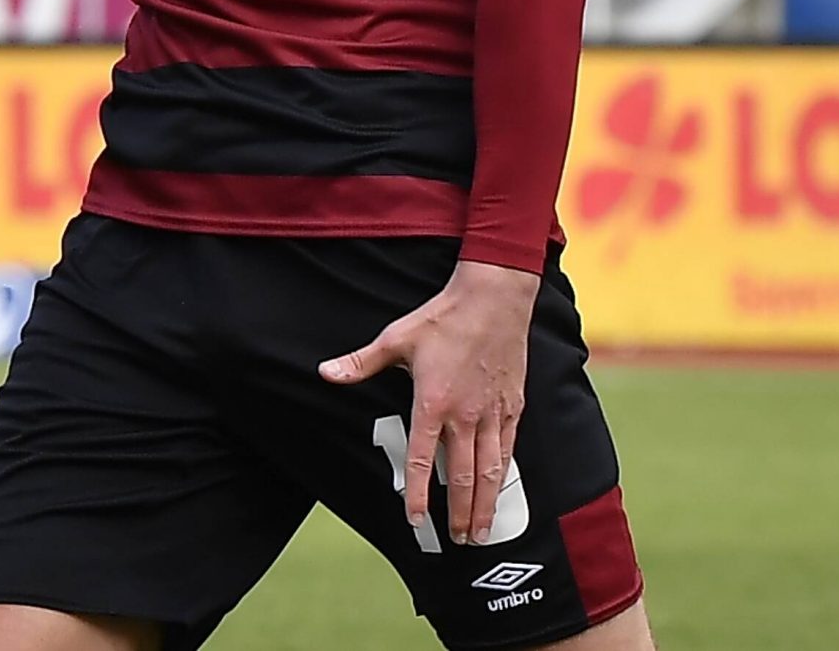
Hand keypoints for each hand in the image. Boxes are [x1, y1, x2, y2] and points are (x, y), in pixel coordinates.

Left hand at [319, 259, 537, 545]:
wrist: (493, 299)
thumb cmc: (443, 318)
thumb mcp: (396, 338)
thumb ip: (361, 362)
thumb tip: (325, 373)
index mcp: (432, 402)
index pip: (421, 459)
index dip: (417, 494)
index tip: (415, 520)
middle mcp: (465, 414)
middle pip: (462, 476)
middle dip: (458, 513)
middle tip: (456, 539)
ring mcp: (492, 412)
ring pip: (490, 470)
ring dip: (484, 504)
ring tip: (480, 531)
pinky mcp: (513, 406)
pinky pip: (509, 449)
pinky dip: (504, 476)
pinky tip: (501, 491)